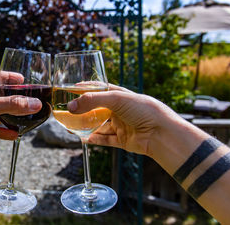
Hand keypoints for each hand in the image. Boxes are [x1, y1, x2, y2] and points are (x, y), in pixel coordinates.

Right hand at [67, 84, 181, 155]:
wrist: (161, 133)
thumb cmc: (144, 110)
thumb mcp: (116, 99)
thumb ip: (92, 101)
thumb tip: (71, 106)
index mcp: (120, 95)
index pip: (99, 90)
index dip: (86, 89)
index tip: (71, 90)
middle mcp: (120, 110)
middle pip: (97, 110)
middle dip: (83, 111)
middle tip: (68, 112)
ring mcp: (121, 125)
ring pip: (99, 126)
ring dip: (86, 127)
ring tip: (71, 127)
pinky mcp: (122, 140)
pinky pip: (105, 140)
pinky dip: (94, 139)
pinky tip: (83, 138)